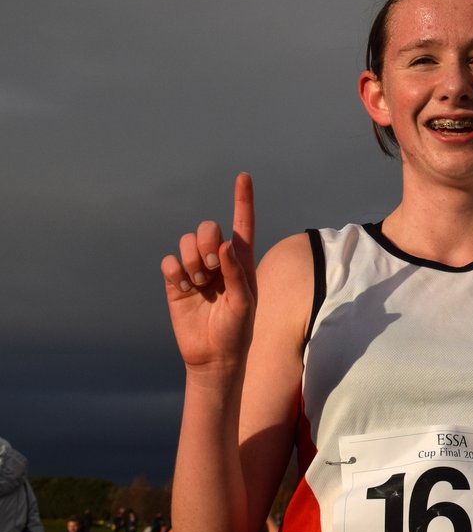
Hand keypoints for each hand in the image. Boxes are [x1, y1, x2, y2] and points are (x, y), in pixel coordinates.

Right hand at [160, 174, 257, 376]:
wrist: (213, 355)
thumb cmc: (237, 330)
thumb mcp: (243, 303)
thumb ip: (235, 272)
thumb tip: (224, 245)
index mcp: (242, 261)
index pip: (242, 225)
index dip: (242, 200)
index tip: (244, 176)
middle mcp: (218, 261)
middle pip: (207, 228)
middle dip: (206, 242)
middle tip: (211, 268)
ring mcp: (196, 270)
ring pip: (186, 243)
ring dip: (191, 260)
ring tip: (199, 283)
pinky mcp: (176, 283)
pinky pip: (169, 262)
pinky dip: (175, 271)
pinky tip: (183, 288)